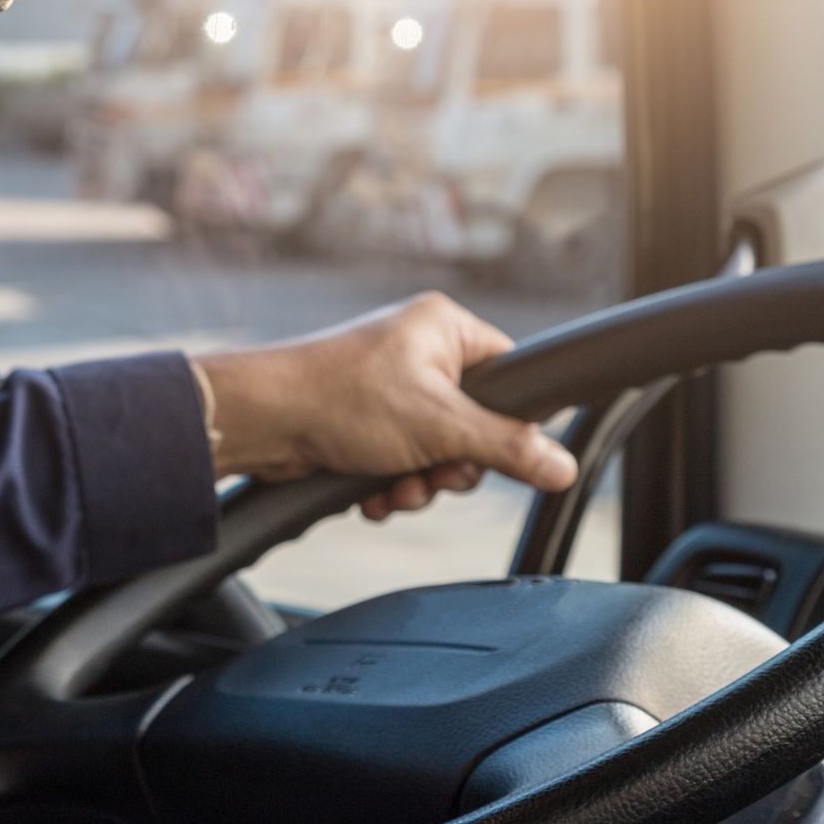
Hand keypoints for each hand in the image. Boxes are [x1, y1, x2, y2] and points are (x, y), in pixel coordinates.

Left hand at [194, 293, 578, 521]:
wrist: (261, 421)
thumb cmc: (340, 399)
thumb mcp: (440, 427)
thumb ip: (508, 447)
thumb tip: (563, 466)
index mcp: (445, 328)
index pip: (510, 375)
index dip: (507, 422)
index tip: (490, 452)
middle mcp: (419, 351)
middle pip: (474, 424)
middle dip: (451, 465)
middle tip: (433, 474)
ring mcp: (389, 388)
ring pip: (436, 451)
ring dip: (419, 482)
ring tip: (394, 487)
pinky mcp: (363, 421)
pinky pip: (401, 460)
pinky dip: (390, 484)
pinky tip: (372, 495)